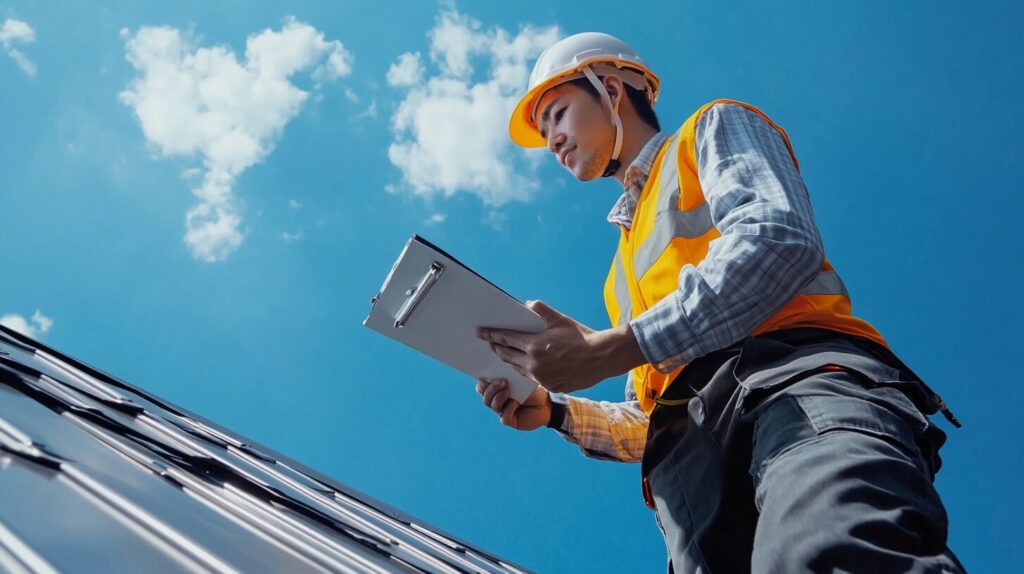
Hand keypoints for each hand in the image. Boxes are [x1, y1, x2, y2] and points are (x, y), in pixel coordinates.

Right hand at [475, 378, 550, 430]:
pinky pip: (504, 416)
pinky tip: (516, 403)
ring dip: (498, 396)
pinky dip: (508, 408)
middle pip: (485, 396)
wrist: (546, 403)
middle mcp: (496, 400)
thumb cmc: (532, 390)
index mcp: (496, 389)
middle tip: (503, 381)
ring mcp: (502, 411)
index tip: (487, 376)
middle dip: (491, 388)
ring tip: (508, 390)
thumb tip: (498, 374)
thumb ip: (508, 378)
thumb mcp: (521, 380)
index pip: (482, 386)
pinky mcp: (509, 421)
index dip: (482, 383)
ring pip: (492, 405)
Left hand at [477, 300, 644, 392]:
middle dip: (497, 348)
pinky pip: (534, 378)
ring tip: (505, 354)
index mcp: (534, 346)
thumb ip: (541, 310)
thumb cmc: (581, 335)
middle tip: (490, 343)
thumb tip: (527, 304)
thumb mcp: (560, 319)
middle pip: (507, 356)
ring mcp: (542, 378)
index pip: (505, 339)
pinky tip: (526, 366)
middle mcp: (534, 364)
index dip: (491, 335)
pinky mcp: (551, 387)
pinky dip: (528, 370)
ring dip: (510, 361)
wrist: (602, 357)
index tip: (480, 333)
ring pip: (518, 369)